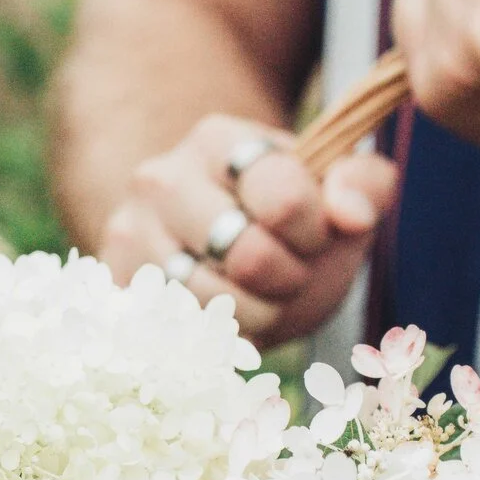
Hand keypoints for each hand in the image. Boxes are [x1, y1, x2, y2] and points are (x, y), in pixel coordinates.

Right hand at [99, 113, 397, 346]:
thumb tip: (348, 213)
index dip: (315, 232)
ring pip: (212, 303)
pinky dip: (215, 338)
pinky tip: (223, 319)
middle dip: (286, 278)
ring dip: (256, 316)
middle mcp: (160, 178)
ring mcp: (128, 234)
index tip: (313, 235)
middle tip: (285, 272)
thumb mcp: (334, 193)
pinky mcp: (114, 286)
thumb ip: (365, 185)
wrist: (208, 248)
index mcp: (218, 140)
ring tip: (256, 297)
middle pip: (248, 256)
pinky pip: (178, 331)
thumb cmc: (282, 222)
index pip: (284, 199)